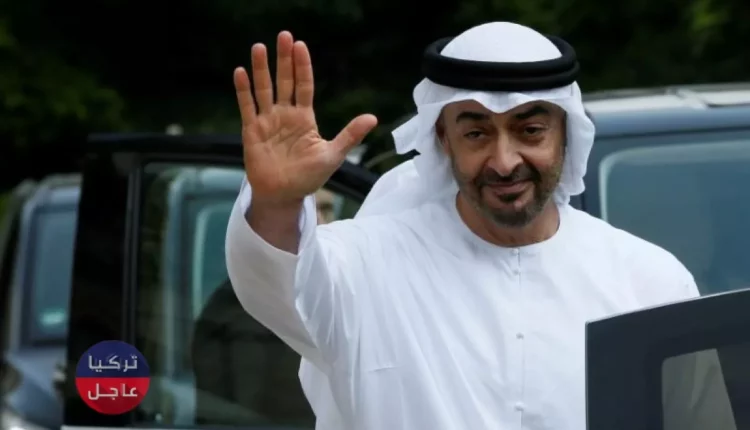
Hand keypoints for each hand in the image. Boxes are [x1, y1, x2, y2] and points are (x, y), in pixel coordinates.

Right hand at [235, 31, 377, 205]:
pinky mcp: (252, 131)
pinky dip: (244, 90)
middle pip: (284, 81)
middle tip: (284, 36)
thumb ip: (350, 135)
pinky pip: (247, 107)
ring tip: (259, 47)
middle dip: (284, 59)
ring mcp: (267, 121)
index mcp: (304, 118)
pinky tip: (241, 72)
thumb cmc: (308, 177)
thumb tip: (373, 117)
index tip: (301, 46)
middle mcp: (285, 115)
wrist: (284, 196)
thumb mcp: (333, 155)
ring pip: (264, 90)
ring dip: (261, 69)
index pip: (303, 86)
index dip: (302, 67)